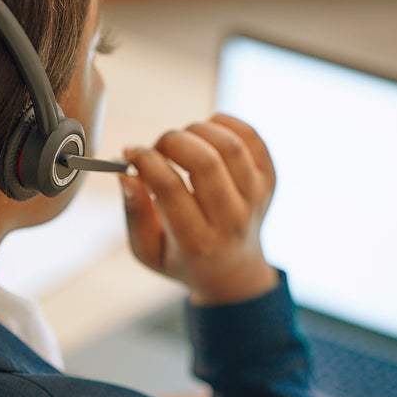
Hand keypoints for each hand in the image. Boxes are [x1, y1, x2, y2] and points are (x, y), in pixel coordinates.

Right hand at [119, 114, 277, 305]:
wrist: (233, 272)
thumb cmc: (183, 258)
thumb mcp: (147, 250)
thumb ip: (135, 213)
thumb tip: (127, 174)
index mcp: (197, 242)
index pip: (169, 188)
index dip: (145, 160)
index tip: (131, 152)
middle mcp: (231, 220)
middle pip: (205, 162)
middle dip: (171, 141)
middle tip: (159, 148)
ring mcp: (256, 198)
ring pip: (230, 145)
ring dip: (197, 130)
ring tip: (183, 141)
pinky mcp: (269, 180)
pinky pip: (252, 137)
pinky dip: (225, 124)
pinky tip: (207, 134)